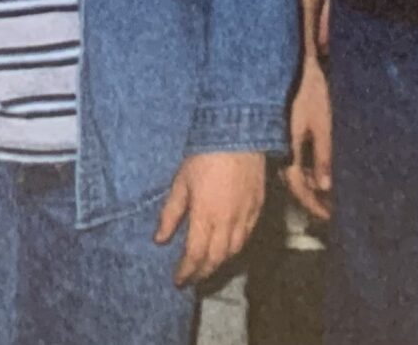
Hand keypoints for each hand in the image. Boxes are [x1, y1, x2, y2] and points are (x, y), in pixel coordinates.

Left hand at [157, 150, 265, 285]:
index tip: (178, 281)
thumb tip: (159, 239)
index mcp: (206, 216)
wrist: (238, 137)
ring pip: (234, 251)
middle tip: (192, 279)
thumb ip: (171, 214)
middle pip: (216, 259)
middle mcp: (228, 223)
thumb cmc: (204, 157)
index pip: (196, 255)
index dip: (186, 271)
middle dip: (203, 272)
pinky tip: (228, 249)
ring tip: (207, 268)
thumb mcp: (180, 183)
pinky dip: (236, 249)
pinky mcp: (259, 210)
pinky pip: (247, 238)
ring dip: (220, 263)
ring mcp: (246, 218)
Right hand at [283, 56, 333, 222]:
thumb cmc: (310, 91)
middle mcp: (280, 147)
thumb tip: (326, 185)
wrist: (292, 63)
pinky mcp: (281, 131)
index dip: (314, 204)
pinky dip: (304, 168)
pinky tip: (315, 171)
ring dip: (309, 184)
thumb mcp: (322, 124)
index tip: (328, 217)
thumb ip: (323, 156)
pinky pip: (292, 157)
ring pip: (293, 170)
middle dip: (312, 198)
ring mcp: (279, 139)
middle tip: (329, 210)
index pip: (300, 186)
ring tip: (326, 195)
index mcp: (289, 148)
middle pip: (295, 181)